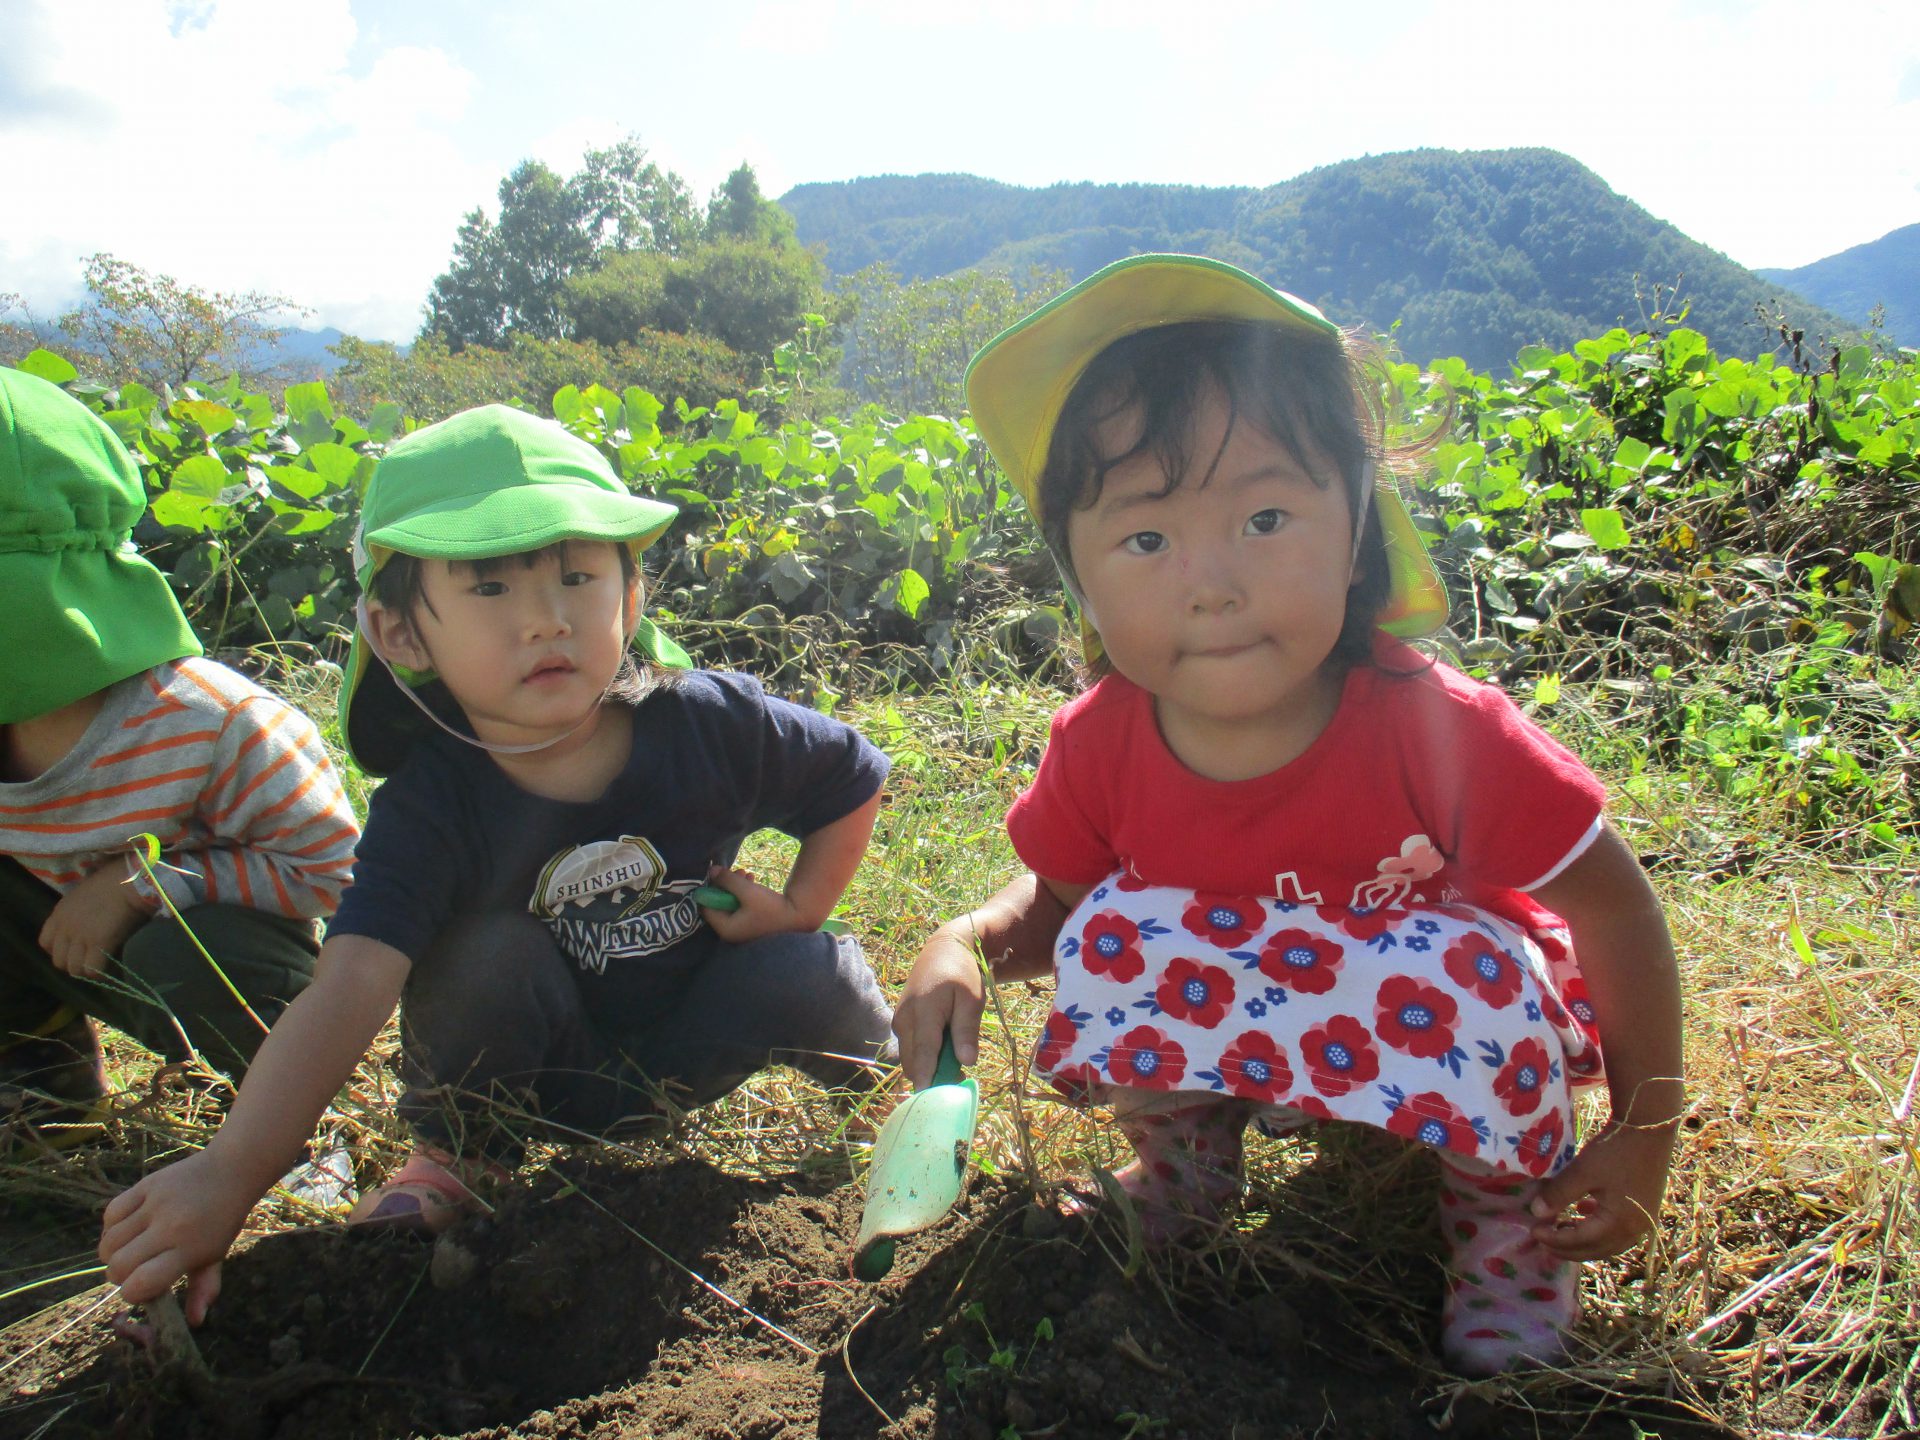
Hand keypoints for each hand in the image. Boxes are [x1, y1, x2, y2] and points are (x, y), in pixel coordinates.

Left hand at [40, 858, 147, 978]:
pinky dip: (101, 972)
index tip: (75, 949)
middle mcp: (65, 928)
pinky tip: (110, 968)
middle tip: (91, 960)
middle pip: (59, 961)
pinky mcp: (99, 943)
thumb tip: (89, 927)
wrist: (131, 880)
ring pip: (74, 969)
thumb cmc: (114, 881)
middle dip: (74, 964)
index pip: (46, 944)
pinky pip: (93, 969)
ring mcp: (81, 936)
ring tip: (102, 965)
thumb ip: (80, 914)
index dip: (60, 950)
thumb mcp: (85, 895)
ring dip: (87, 970)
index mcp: (59, 914)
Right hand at [99, 1148, 256, 1323]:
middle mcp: (170, 1227)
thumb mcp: (217, 1254)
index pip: (141, 1284)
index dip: (133, 1294)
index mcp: (189, 1249)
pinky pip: (110, 1213)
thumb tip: (195, 1322)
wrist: (232, 1170)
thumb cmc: (223, 1219)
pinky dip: (111, 1227)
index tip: (142, 1289)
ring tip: (130, 1250)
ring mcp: (156, 1204)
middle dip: (119, 1277)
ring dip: (112, 1254)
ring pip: (109, 1242)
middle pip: (118, 1266)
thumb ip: (204, 1288)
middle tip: (134, 1271)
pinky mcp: (146, 1185)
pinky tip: (127, 1229)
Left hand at [698, 866, 809, 943]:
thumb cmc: (771, 906)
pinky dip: (744, 894)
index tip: (718, 876)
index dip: (710, 890)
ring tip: (746, 873)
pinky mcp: (751, 925)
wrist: (799, 916)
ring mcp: (742, 930)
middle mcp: (731, 933)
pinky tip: (752, 881)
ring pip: (731, 903)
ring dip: (736, 887)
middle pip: (718, 905)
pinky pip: (740, 907)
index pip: (706, 908)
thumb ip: (727, 880)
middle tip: (736, 871)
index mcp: (726, 929)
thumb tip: (711, 871)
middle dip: (726, 886)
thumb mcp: (746, 890)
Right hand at [892, 929, 988, 1088]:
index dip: (927, 1078)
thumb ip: (967, 1030)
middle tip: (958, 1078)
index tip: (931, 1099)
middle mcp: (905, 1019)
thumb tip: (966, 1061)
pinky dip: (924, 1057)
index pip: (924, 1053)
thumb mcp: (972, 1000)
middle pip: (913, 1061)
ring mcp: (900, 1021)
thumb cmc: (962, 974)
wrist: (943, 951)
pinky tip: (943, 1052)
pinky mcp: (900, 1023)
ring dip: (928, 1067)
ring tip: (955, 1061)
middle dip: (932, 1076)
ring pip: (910, 1058)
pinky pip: (909, 1048)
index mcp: (924, 1012)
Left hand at [1529, 1119, 1676, 1260]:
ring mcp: (1643, 1221)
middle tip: (1543, 1239)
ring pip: (1608, 1243)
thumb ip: (1559, 1193)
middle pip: (1596, 1249)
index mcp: (1620, 1224)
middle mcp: (1635, 1230)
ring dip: (1583, 1241)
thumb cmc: (1615, 1150)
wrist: (1650, 1128)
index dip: (1555, 1239)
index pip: (1581, 1241)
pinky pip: (1618, 1231)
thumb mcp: (1583, 1171)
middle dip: (1567, 1248)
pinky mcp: (1645, 1210)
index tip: (1533, 1231)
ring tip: (1560, 1229)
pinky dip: (1598, 1229)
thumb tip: (1536, 1213)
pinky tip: (1583, 1213)